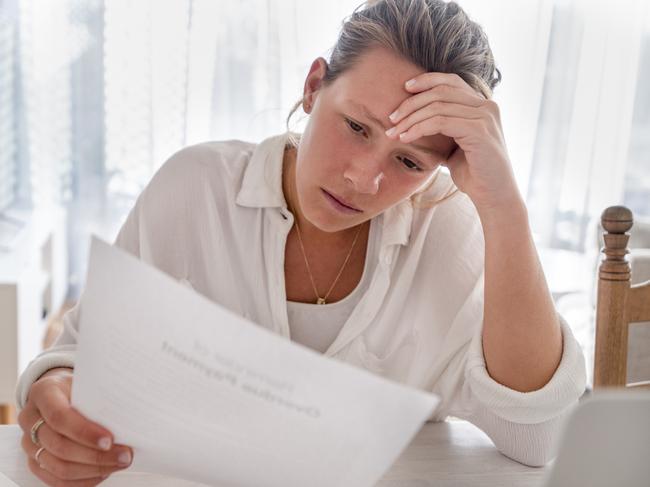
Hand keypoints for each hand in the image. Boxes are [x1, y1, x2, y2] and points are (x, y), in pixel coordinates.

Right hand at [17, 368, 132, 485]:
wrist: (59, 391)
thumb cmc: (78, 386)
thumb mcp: (88, 381)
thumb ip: (100, 396)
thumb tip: (129, 416)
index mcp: (43, 392)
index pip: (59, 417)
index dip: (84, 432)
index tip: (110, 440)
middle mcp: (31, 418)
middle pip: (60, 446)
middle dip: (96, 456)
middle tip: (125, 456)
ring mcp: (29, 442)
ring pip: (58, 467)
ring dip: (93, 470)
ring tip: (119, 464)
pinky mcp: (34, 461)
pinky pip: (56, 480)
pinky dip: (83, 480)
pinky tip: (103, 473)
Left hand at [385, 73, 523, 214]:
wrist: (493, 196)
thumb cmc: (474, 174)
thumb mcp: (455, 146)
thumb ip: (443, 129)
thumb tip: (416, 121)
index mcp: (482, 105)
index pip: (452, 81)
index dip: (427, 80)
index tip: (405, 87)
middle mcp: (486, 106)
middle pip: (441, 91)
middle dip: (411, 103)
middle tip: (391, 118)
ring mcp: (484, 117)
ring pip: (437, 107)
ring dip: (410, 119)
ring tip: (393, 132)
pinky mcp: (479, 131)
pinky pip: (440, 122)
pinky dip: (418, 128)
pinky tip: (405, 138)